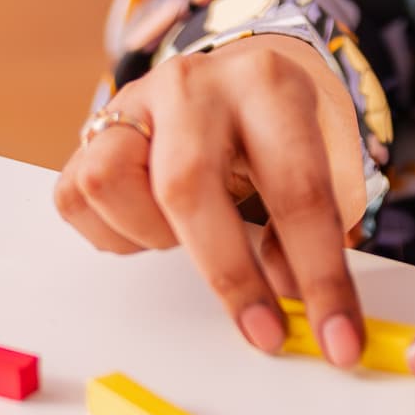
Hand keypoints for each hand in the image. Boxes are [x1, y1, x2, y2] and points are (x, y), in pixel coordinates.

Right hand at [51, 35, 374, 366]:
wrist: (236, 74)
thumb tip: (289, 292)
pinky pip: (77, 197)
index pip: (297, 189)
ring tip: (188, 231)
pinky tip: (151, 218)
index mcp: (267, 84)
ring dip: (152, 234)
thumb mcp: (323, 158)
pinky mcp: (95, 126)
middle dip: (229, 274)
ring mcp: (136, 101)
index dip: (320, 275)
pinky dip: (114, 230)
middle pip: (187, 186)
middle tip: (263, 333)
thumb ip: (313, 223)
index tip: (337, 340)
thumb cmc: (280, 127)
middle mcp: (194, 84)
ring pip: (110, 183)